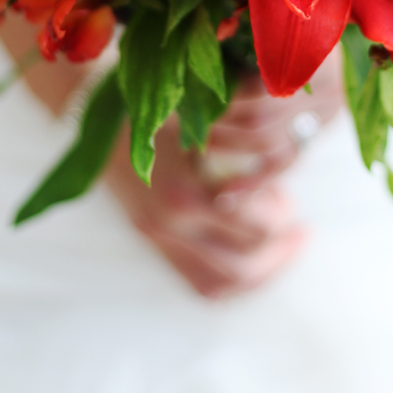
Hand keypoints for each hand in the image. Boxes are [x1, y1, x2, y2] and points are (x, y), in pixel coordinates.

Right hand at [102, 53, 344, 298]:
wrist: (94, 119)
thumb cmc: (156, 108)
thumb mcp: (197, 117)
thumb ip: (237, 139)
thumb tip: (284, 156)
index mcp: (184, 192)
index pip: (254, 225)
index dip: (280, 216)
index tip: (289, 200)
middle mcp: (170, 225)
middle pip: (244, 265)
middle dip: (279, 251)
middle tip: (298, 231)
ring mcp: (159, 239)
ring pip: (223, 283)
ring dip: (261, 271)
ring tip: (281, 248)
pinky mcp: (153, 244)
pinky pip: (199, 284)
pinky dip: (230, 281)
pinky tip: (252, 261)